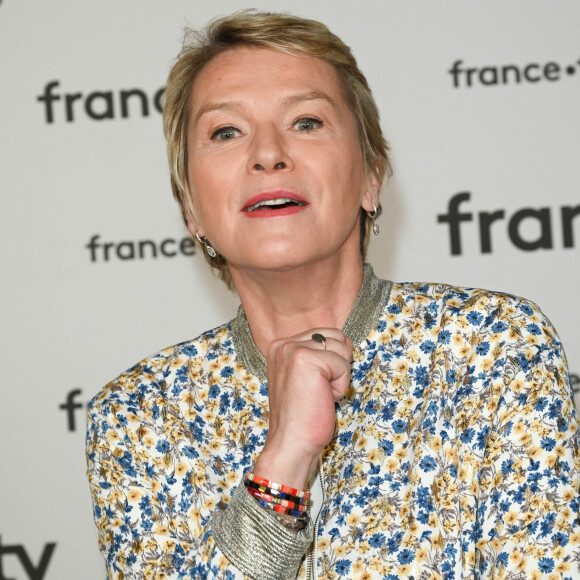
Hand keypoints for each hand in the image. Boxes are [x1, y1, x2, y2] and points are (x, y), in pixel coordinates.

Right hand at [253, 329, 352, 488]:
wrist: (292, 444)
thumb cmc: (303, 416)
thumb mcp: (305, 376)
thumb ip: (317, 355)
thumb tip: (345, 341)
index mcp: (281, 345)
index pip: (325, 334)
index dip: (332, 361)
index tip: (313, 386)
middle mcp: (284, 343)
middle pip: (337, 336)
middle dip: (338, 365)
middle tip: (318, 390)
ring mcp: (293, 350)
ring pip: (342, 348)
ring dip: (340, 376)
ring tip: (319, 394)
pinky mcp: (306, 359)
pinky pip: (343, 365)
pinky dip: (340, 386)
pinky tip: (323, 398)